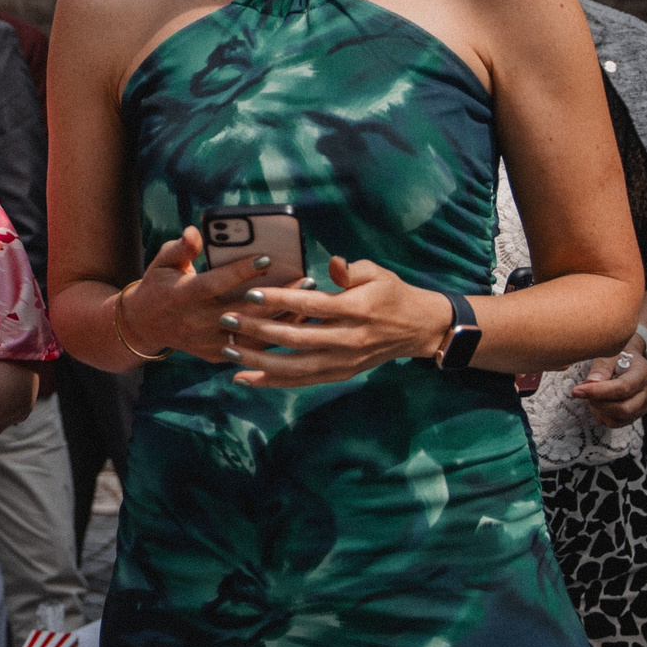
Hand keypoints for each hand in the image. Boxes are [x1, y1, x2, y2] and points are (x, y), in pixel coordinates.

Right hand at [117, 227, 307, 361]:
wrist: (144, 325)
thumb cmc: (160, 285)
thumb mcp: (163, 262)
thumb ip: (181, 248)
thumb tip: (195, 232)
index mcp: (182, 295)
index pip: (214, 283)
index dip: (240, 272)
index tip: (267, 258)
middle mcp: (195, 322)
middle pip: (242, 311)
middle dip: (275, 297)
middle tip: (305, 280)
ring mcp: (206, 342)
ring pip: (251, 334)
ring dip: (282, 320)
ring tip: (308, 302)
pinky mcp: (214, 355)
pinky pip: (249, 350)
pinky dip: (273, 338)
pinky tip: (294, 323)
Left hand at [216, 255, 449, 387]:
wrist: (418, 328)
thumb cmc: (392, 294)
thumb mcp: (378, 273)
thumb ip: (352, 270)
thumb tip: (333, 264)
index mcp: (356, 310)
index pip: (312, 305)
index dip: (281, 300)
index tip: (250, 294)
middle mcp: (348, 339)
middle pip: (297, 338)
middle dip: (259, 331)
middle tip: (227, 321)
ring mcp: (344, 361)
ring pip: (296, 367)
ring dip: (260, 362)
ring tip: (229, 352)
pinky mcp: (341, 374)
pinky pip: (303, 381)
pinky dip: (273, 382)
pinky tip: (246, 379)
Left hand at [573, 345, 646, 426]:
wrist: (630, 359)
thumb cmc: (619, 354)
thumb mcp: (610, 353)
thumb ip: (601, 367)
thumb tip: (591, 383)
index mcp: (643, 373)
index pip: (623, 388)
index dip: (598, 392)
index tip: (577, 390)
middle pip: (624, 409)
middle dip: (598, 403)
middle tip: (582, 392)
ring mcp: (643, 405)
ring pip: (620, 419)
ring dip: (599, 410)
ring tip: (589, 396)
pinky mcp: (635, 413)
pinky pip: (617, 422)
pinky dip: (602, 416)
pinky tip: (596, 402)